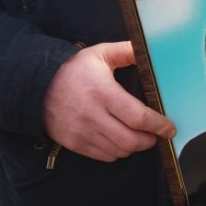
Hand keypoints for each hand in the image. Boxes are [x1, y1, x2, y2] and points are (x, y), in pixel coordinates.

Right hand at [42, 41, 175, 161]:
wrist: (36, 86)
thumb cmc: (73, 69)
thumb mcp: (99, 53)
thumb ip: (126, 51)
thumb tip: (149, 49)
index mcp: (103, 92)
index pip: (138, 117)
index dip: (158, 126)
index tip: (169, 128)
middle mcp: (93, 116)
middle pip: (131, 140)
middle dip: (149, 140)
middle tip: (156, 134)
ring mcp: (83, 132)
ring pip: (119, 151)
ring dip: (134, 147)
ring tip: (139, 136)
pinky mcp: (75, 143)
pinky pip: (104, 156)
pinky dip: (117, 152)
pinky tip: (119, 140)